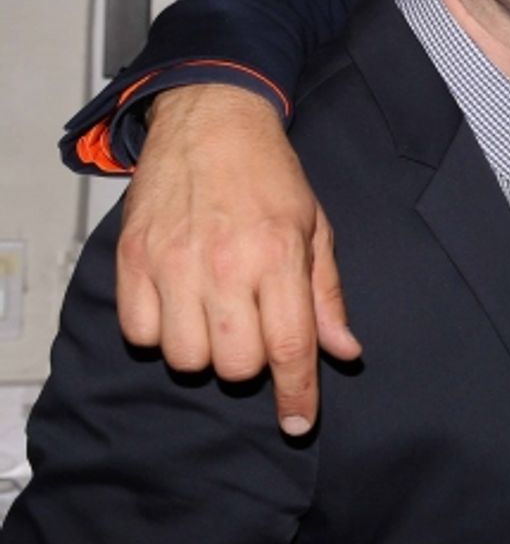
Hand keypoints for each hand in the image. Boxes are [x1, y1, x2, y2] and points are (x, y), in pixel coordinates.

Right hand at [116, 85, 360, 432]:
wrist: (211, 121)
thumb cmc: (269, 175)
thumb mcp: (316, 228)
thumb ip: (326, 295)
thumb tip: (342, 351)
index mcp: (277, 256)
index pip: (290, 348)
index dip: (296, 395)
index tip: (297, 422)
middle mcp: (224, 265)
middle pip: (234, 365)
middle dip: (251, 363)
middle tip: (256, 330)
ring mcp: (173, 263)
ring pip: (185, 357)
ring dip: (205, 351)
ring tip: (217, 314)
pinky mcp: (134, 259)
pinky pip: (139, 334)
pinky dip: (159, 333)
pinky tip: (180, 305)